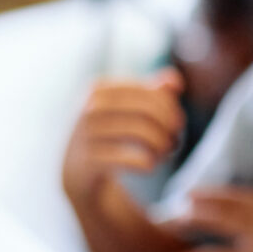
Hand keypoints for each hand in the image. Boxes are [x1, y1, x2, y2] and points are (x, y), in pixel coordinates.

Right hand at [61, 70, 184, 204]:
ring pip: (144, 135)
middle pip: (148, 111)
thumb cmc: (106, 133)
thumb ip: (151, 91)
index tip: (177, 124)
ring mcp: (88, 135)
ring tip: (164, 153)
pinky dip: (149, 163)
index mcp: (100, 89)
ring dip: (162, 146)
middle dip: (169, 128)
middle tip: (174, 142)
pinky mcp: (90, 161)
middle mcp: (90, 109)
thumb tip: (175, 81)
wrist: (75, 170)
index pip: (149, 92)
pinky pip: (134, 159)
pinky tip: (149, 166)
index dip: (170, 108)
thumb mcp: (124, 108)